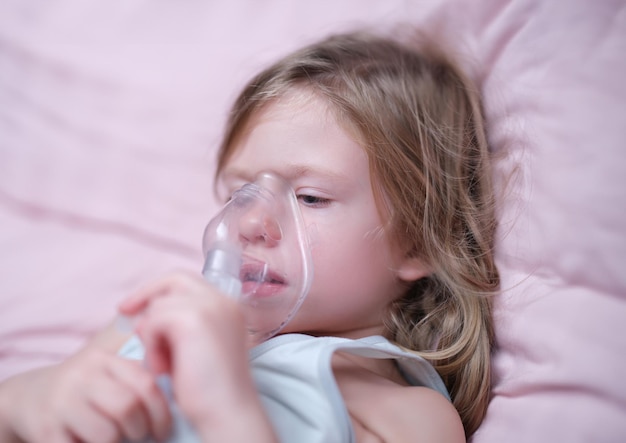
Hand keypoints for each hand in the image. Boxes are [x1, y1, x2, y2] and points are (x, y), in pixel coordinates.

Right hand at [0, 340, 170, 442]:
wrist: (27, 396)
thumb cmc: (82, 391)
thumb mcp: (107, 375)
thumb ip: (136, 382)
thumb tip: (176, 404)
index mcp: (104, 360)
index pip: (145, 384)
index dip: (161, 413)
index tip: (163, 430)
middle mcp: (81, 376)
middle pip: (127, 407)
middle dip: (139, 429)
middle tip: (138, 435)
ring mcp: (61, 402)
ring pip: (107, 434)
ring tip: (112, 439)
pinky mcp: (45, 429)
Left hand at [119, 271, 277, 441]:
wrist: (226, 411)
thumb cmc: (209, 388)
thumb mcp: (197, 346)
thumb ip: (180, 324)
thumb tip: (144, 316)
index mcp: (228, 305)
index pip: (188, 280)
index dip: (159, 289)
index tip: (134, 306)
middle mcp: (223, 300)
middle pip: (175, 278)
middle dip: (146, 293)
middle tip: (123, 311)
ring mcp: (211, 306)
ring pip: (160, 304)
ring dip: (152, 334)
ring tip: (162, 363)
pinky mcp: (195, 319)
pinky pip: (155, 319)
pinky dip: (152, 343)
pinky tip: (163, 367)